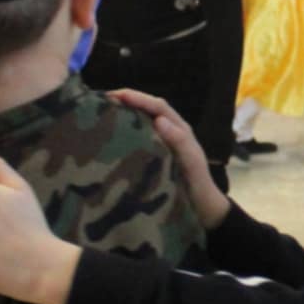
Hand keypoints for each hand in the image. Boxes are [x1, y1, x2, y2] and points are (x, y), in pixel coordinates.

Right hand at [108, 89, 230, 229]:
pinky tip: (110, 137)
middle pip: (148, 109)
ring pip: (142, 122)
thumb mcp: (191, 162)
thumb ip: (180, 142)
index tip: (116, 95)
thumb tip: (159, 120)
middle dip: (128, 101)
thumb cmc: (198, 184)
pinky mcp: (154, 156)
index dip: (138, 97)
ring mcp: (161, 143)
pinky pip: (139, 138)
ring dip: (125, 114)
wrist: (202, 208)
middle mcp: (170, 131)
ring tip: (102, 113)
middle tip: (102, 100)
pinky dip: (125, 133)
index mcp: (179, 129)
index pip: (158, 106)